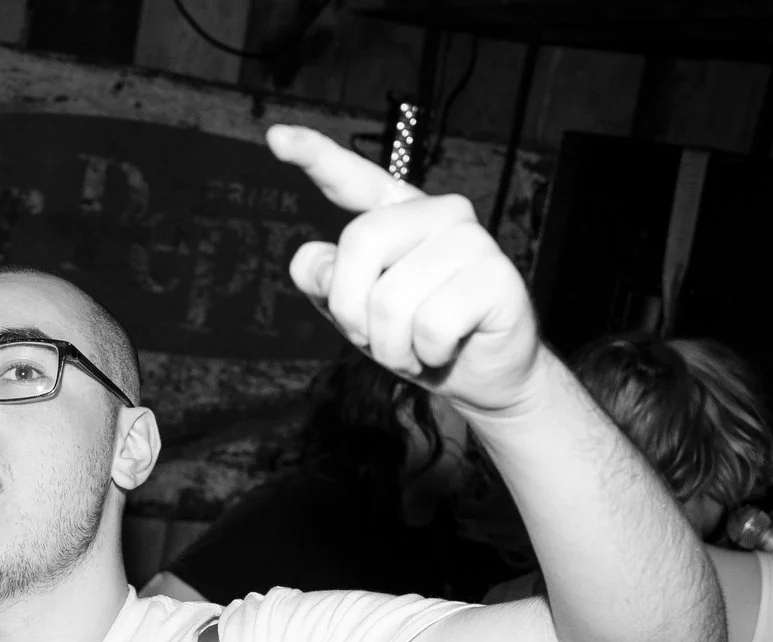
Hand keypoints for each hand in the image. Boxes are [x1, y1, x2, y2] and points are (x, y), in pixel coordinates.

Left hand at [267, 124, 540, 415]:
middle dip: (353, 312)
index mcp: (398, 214)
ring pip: (391, 299)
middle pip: (360, 242)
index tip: (276, 137)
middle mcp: (437, 213)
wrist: (482, 374)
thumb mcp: (359, 313)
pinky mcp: (496, 276)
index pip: (353, 179)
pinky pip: (431, 325)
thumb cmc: (417, 337)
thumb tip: (309, 259)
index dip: (314, 155)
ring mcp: (470, 240)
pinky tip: (446, 350)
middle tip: (378, 339)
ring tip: (417, 349)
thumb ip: (330, 282)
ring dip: (393, 346)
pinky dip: (427, 354)